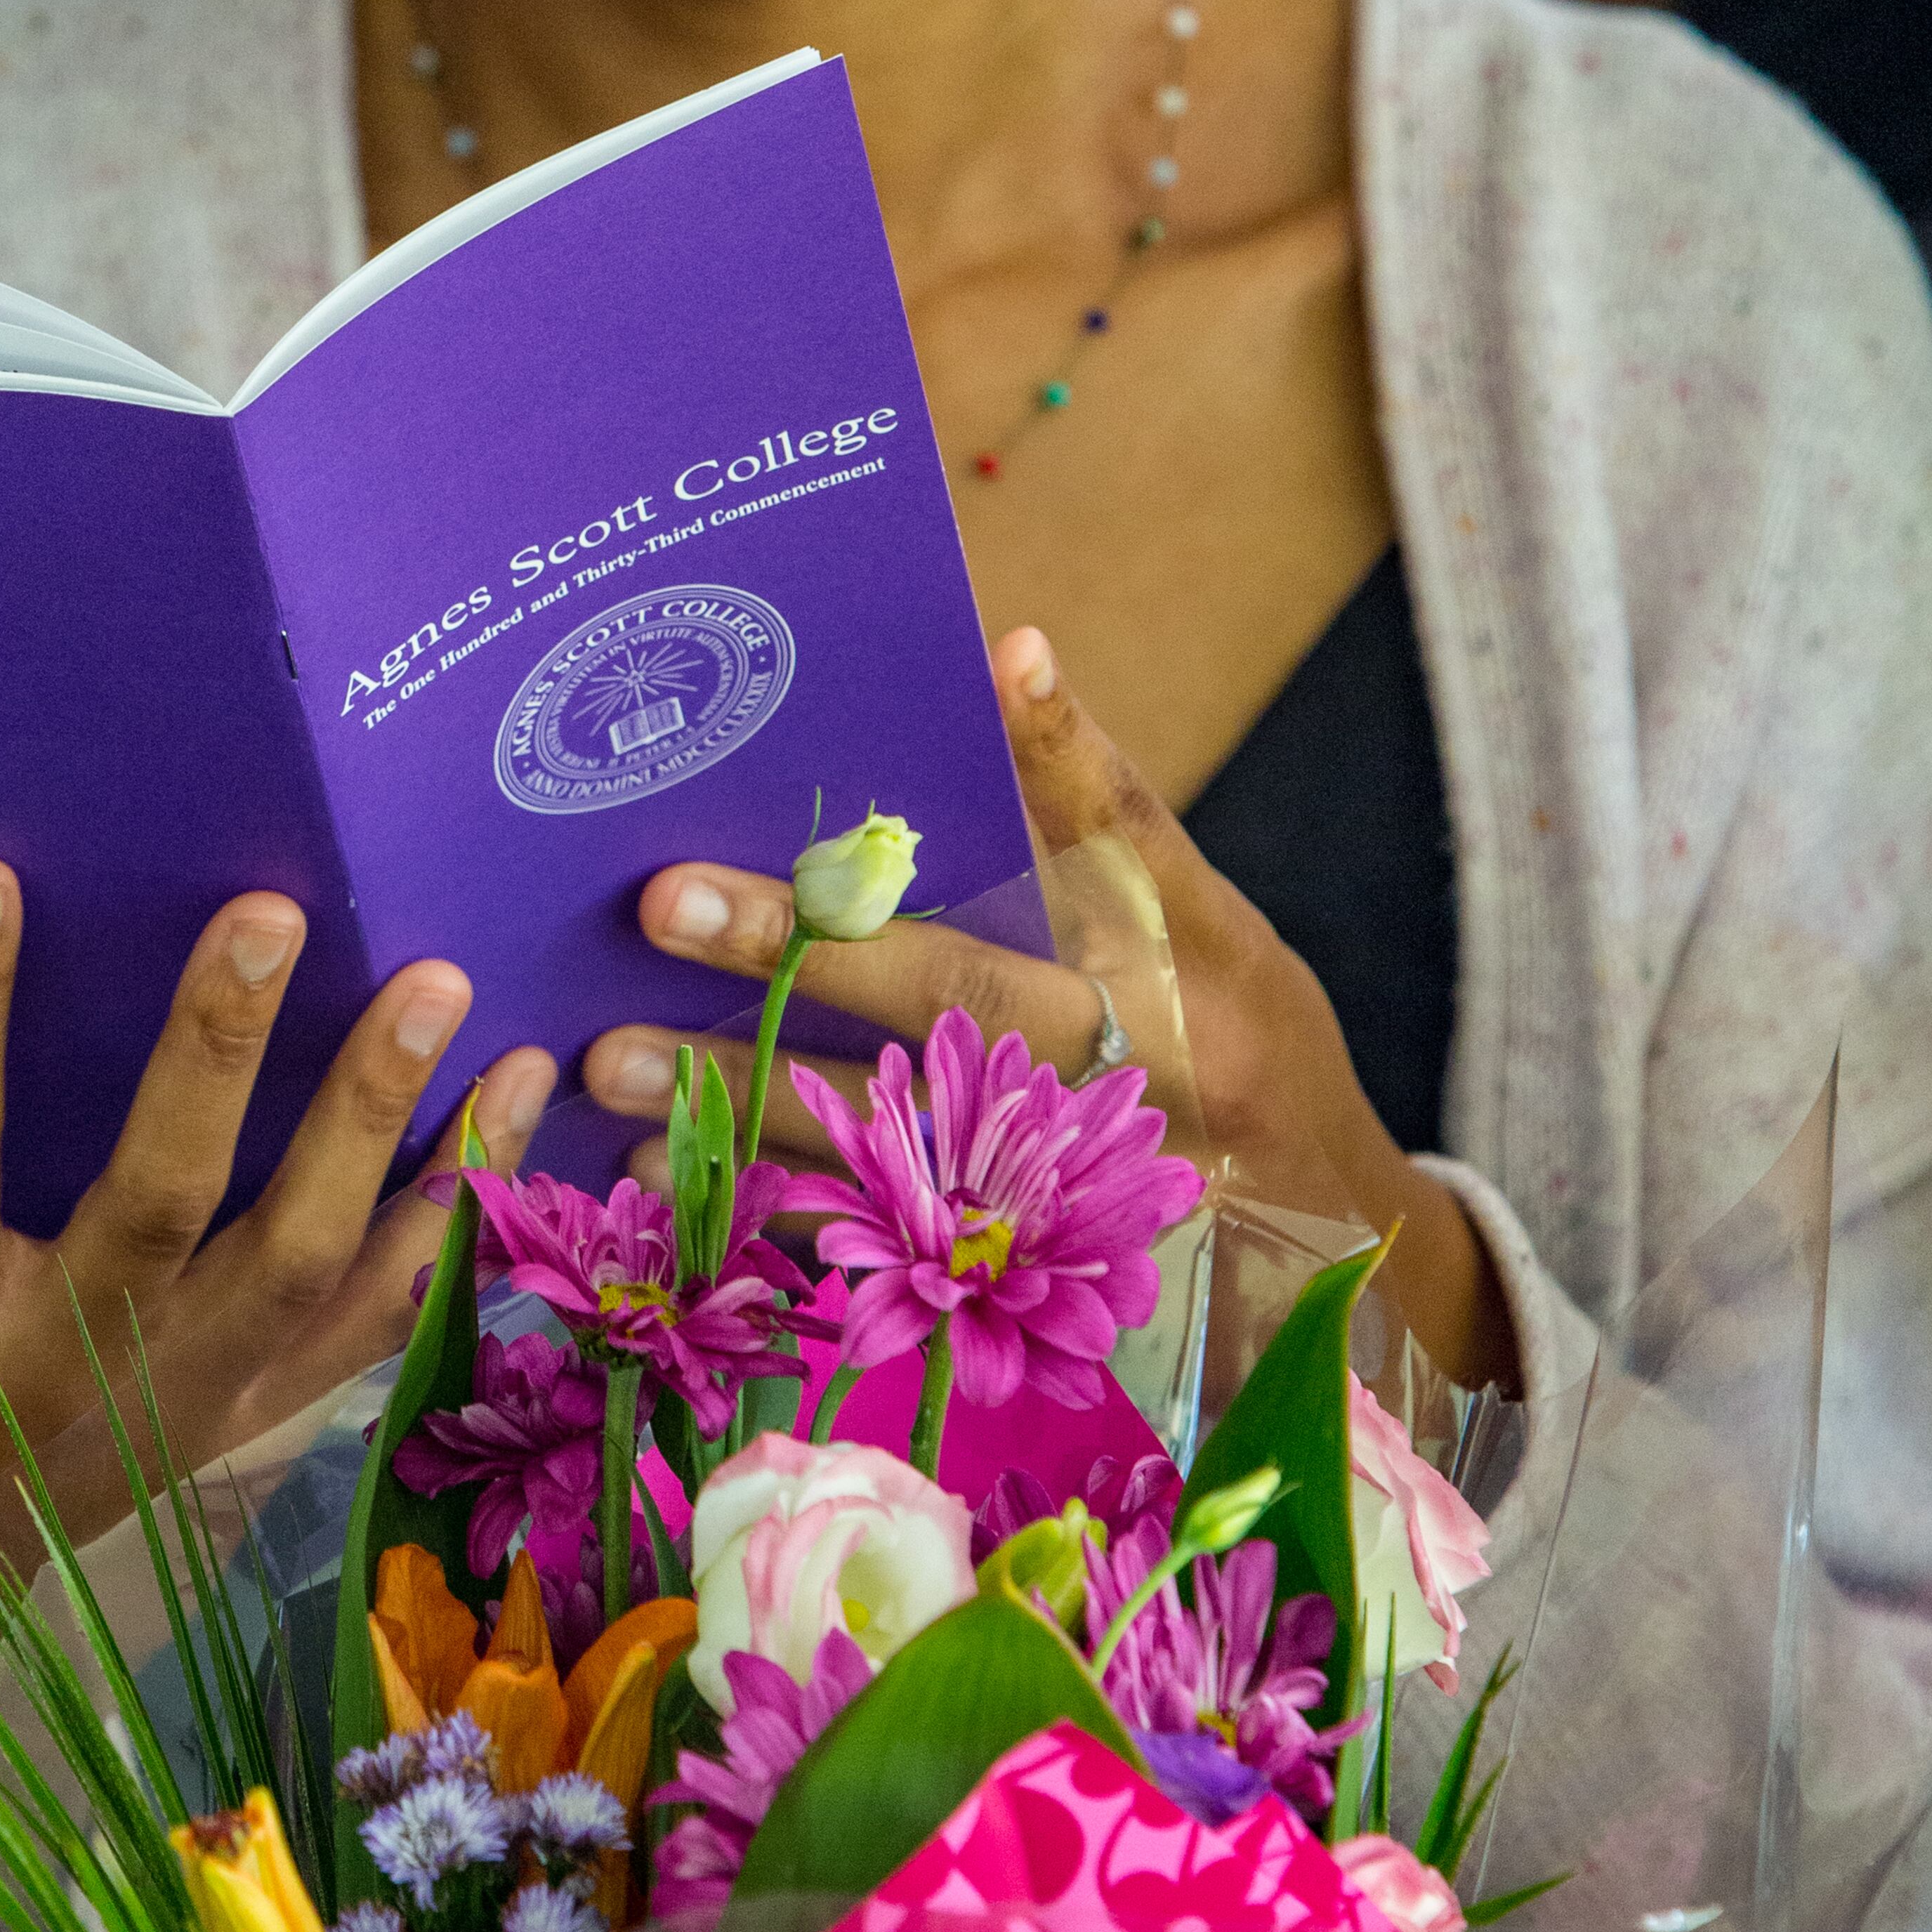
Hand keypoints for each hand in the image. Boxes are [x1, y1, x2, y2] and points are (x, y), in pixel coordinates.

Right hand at [0, 858, 557, 1608]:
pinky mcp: (278, 1418)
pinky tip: (522, 1105)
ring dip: (382, 1123)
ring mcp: (197, 1400)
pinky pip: (390, 1317)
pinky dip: (462, 1214)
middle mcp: (76, 1367)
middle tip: (274, 912)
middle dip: (216, 1054)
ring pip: (309, 1259)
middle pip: (161, 1202)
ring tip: (447, 987)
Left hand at [581, 627, 1515, 1394]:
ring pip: (894, 1140)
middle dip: (800, 959)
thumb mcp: (1206, 923)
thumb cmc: (1241, 1041)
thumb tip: (1007, 651)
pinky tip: (658, 1177)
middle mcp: (1136, 1081)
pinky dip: (762, 1207)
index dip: (988, 791)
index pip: (1085, 857)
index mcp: (1186, 976)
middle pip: (958, 1008)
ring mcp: (1084, 1193)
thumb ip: (1099, 808)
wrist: (1322, 1239)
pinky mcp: (1027, 1280)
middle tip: (659, 906)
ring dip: (743, 1099)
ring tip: (610, 1065)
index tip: (848, 758)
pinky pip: (875, 1246)